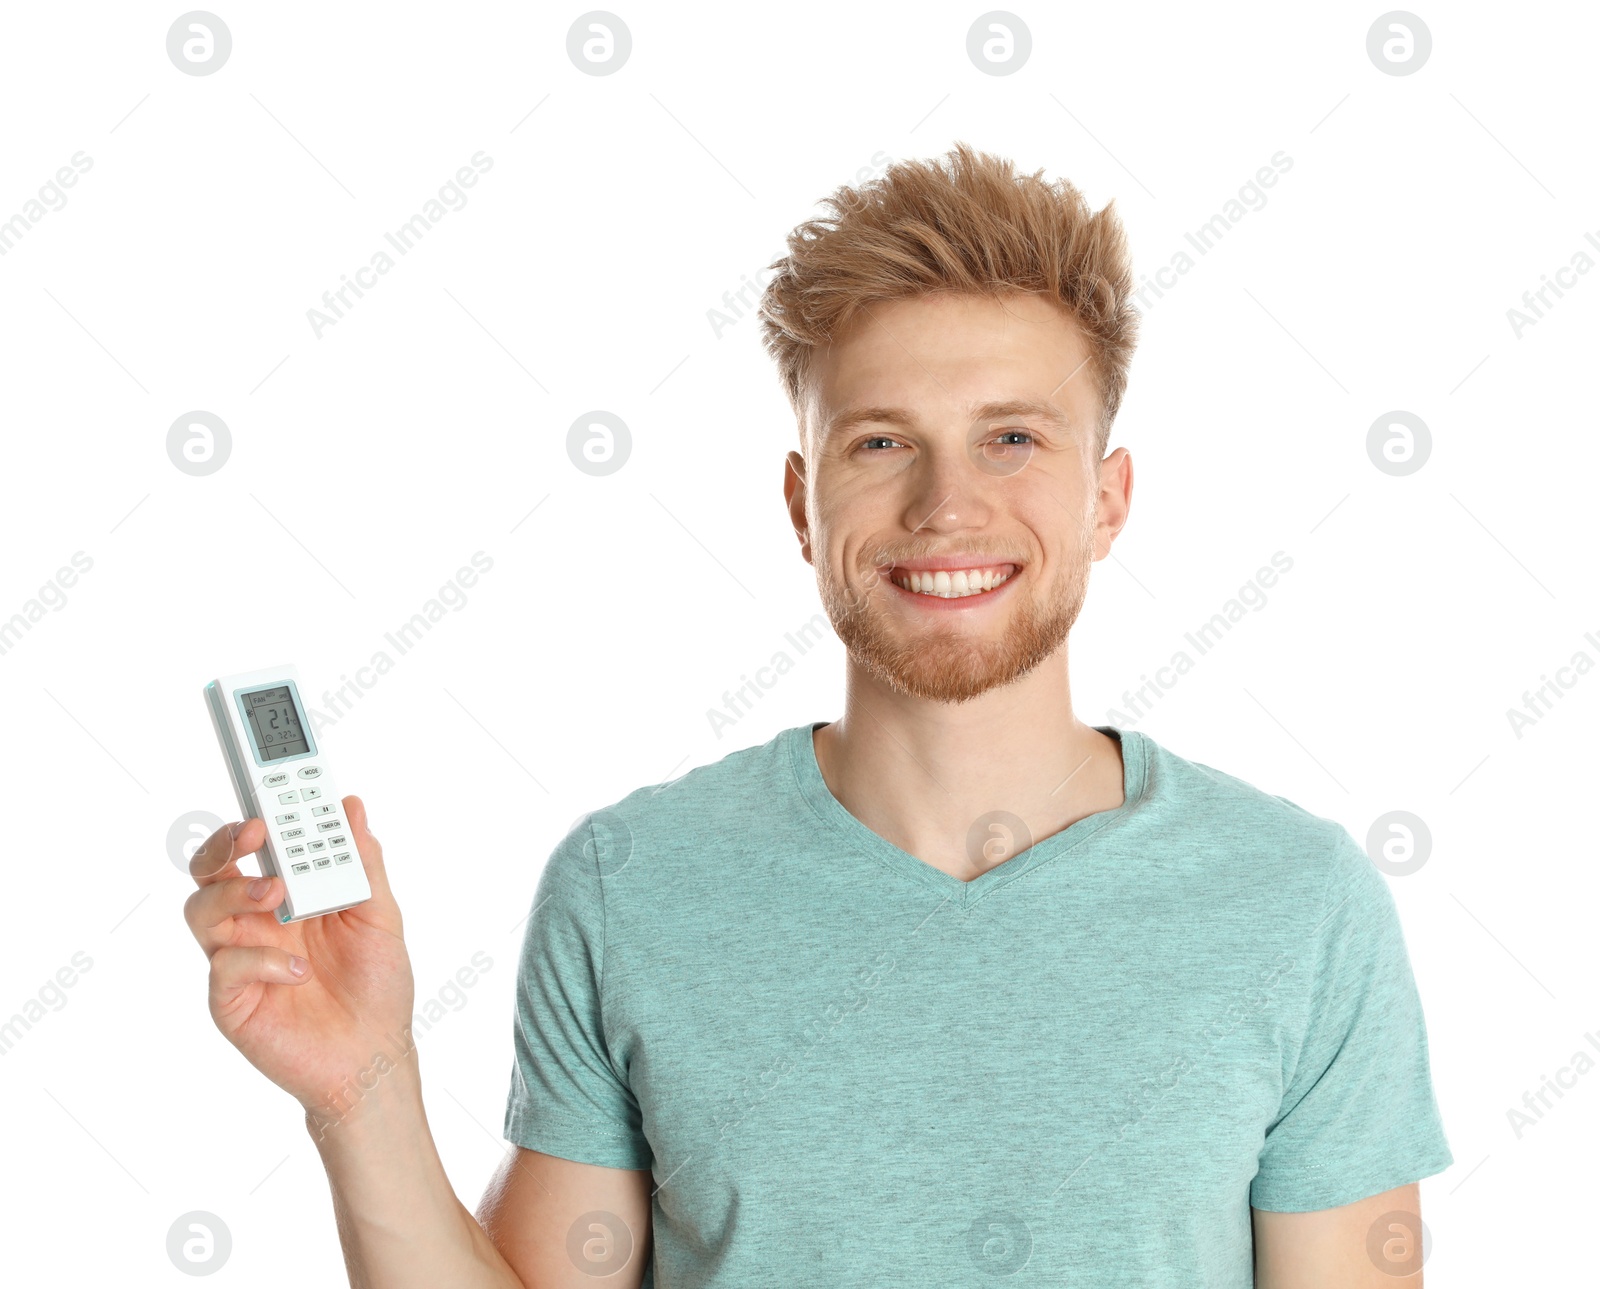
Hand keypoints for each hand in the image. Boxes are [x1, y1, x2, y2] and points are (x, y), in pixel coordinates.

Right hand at [182, 796, 417, 1132]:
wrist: (374, 1058)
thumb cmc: (376, 988)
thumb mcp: (381, 917)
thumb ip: (363, 864)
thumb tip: (351, 806)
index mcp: (290, 894)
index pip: (256, 845)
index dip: (253, 815)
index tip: (268, 791)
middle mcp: (256, 921)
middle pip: (210, 868)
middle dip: (225, 843)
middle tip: (256, 833)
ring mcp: (239, 958)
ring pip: (201, 910)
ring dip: (236, 891)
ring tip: (279, 895)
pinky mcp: (231, 1000)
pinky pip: (224, 967)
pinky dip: (262, 960)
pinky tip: (299, 971)